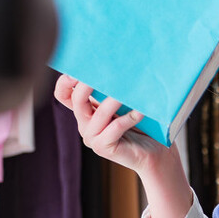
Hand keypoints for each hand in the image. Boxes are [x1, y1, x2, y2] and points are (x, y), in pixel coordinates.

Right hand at [53, 73, 179, 175]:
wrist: (154, 152)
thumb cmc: (141, 124)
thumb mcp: (124, 102)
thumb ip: (115, 89)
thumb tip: (120, 65)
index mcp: (85, 111)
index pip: (64, 94)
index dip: (65, 81)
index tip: (78, 68)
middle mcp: (84, 124)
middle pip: (77, 101)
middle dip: (88, 85)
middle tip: (106, 73)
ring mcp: (92, 137)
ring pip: (99, 114)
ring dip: (114, 101)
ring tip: (129, 92)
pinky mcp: (104, 148)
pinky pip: (115, 128)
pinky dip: (129, 118)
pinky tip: (141, 112)